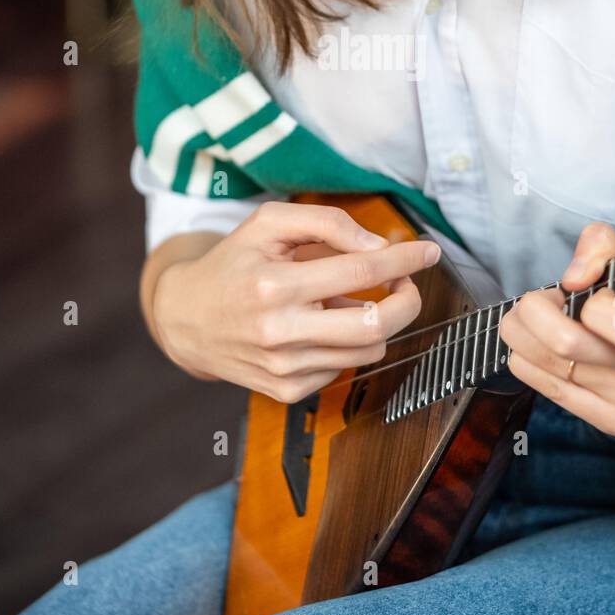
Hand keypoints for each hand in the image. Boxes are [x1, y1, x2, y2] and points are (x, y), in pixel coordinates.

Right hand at [152, 201, 441, 400]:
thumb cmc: (233, 263)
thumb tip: (378, 246)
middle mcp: (280, 332)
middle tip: (405, 282)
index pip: (362, 271)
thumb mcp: (268, 224)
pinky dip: (346, 343)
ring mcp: (284, 368)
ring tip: (350, 299)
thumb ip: (326, 223)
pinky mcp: (286, 391)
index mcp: (275, 285)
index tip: (428, 251)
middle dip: (407, 300)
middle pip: (376, 324)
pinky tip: (322, 325)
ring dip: (377, 321)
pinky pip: (344, 368)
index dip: (404, 259)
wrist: (186, 319)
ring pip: (367, 349)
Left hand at [498, 220, 614, 438]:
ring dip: (524, 338)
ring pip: (547, 368)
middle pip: (562, 344)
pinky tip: (535, 350)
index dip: (583, 298)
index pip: (601, 314)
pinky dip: (531, 364)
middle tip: (538, 301)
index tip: (578, 291)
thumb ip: (603, 247)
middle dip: (531, 313)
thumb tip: (572, 279)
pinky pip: (551, 392)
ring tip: (534, 323)